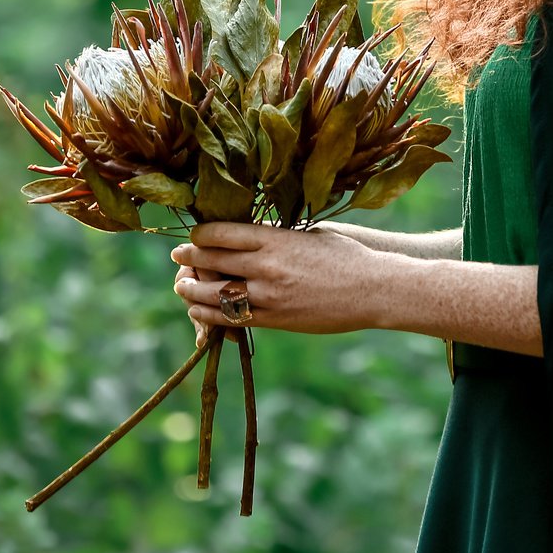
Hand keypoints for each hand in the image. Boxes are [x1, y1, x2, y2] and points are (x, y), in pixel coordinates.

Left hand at [171, 222, 389, 342]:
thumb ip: (275, 236)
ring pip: (214, 294)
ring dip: (192, 290)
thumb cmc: (345, 256)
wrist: (374, 290)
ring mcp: (269, 295)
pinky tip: (201, 311)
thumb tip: (246, 235)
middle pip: (211, 261)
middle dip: (189, 258)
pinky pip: (232, 318)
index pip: (220, 233)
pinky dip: (211, 315)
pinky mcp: (276, 319)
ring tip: (183, 286)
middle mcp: (266, 266)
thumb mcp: (308, 235)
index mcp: (275, 239)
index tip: (193, 235)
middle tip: (178, 256)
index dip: (199, 235)